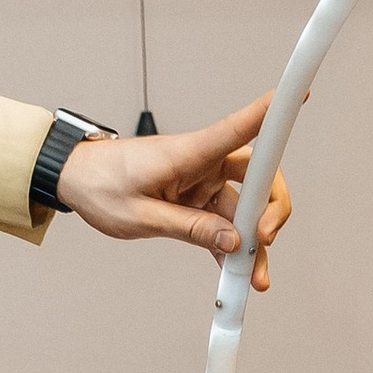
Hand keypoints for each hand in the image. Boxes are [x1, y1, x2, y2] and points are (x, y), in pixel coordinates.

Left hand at [52, 96, 294, 288]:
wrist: (73, 180)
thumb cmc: (99, 185)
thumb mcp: (140, 216)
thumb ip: (189, 228)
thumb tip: (234, 242)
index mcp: (188, 152)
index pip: (238, 127)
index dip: (271, 111)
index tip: (300, 95)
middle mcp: (203, 162)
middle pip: (259, 176)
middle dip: (270, 212)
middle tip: (262, 243)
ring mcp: (202, 180)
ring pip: (244, 209)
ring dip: (252, 243)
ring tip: (254, 278)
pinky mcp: (196, 198)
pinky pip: (224, 222)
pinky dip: (231, 246)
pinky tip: (236, 271)